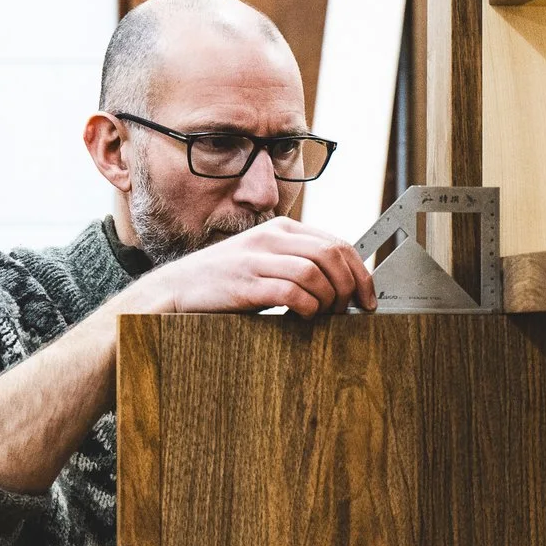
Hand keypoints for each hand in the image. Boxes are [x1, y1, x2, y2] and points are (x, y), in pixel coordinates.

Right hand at [120, 219, 376, 317]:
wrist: (177, 289)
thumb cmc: (227, 280)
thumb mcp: (265, 260)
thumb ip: (298, 262)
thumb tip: (342, 284)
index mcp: (281, 229)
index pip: (337, 243)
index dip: (360, 272)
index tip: (368, 297)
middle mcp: (270, 238)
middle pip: (331, 255)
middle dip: (350, 286)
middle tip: (350, 310)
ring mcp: (257, 259)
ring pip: (314, 273)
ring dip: (329, 299)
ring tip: (325, 315)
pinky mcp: (246, 284)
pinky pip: (291, 292)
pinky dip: (307, 307)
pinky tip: (302, 316)